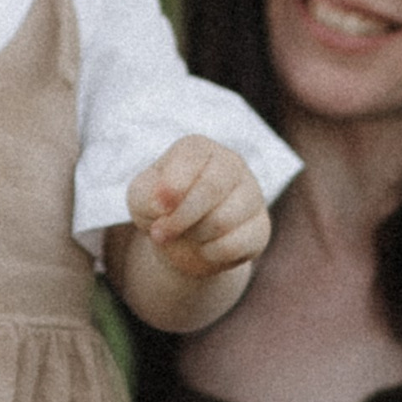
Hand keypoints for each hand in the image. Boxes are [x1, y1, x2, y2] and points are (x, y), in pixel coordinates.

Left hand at [122, 136, 271, 282]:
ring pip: (223, 220)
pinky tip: (207, 246)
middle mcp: (231, 163)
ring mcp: (251, 194)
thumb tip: (163, 204)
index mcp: (199, 149)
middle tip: (160, 234)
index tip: (158, 208)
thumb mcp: (141, 199)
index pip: (192, 158)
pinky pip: (236, 244)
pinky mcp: (260, 227)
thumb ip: (146, 195)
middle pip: (211, 189)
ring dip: (195, 236)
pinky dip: (212, 253)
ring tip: (188, 234)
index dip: (173, 185)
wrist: (183, 241)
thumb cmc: (161, 209)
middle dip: (180, 218)